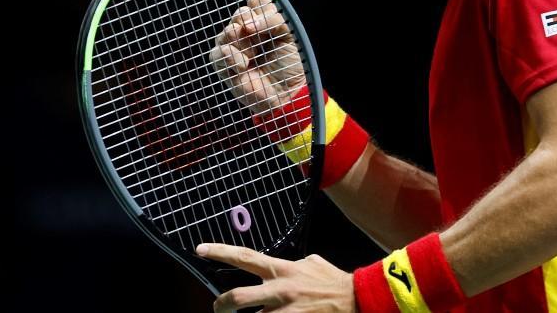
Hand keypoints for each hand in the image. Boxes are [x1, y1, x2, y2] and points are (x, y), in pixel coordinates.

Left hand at [196, 243, 354, 311]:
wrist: (357, 299)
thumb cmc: (334, 281)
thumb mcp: (311, 263)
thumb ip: (293, 264)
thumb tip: (288, 263)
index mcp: (282, 270)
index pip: (244, 257)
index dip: (220, 252)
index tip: (200, 249)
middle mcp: (278, 290)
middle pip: (236, 297)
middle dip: (221, 305)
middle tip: (218, 307)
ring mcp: (284, 311)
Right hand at [210, 0, 305, 114]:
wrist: (288, 91)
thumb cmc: (291, 63)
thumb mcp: (290, 35)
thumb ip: (273, 20)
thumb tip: (248, 24)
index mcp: (264, 21)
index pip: (255, 1)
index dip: (261, 9)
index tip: (272, 22)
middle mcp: (248, 32)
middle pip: (239, 13)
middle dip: (248, 23)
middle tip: (258, 38)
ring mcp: (235, 47)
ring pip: (227, 31)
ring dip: (241, 42)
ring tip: (253, 56)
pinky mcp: (224, 65)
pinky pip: (217, 54)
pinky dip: (229, 57)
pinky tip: (243, 65)